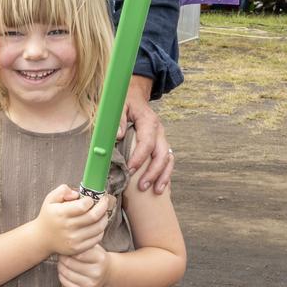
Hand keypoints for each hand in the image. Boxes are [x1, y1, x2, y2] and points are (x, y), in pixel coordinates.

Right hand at [34, 185, 108, 256]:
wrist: (41, 238)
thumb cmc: (48, 216)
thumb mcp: (50, 199)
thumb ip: (62, 191)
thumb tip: (77, 193)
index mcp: (61, 213)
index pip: (83, 206)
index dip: (91, 200)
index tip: (91, 198)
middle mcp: (67, 227)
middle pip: (93, 216)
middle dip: (103, 207)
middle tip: (105, 201)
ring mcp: (73, 239)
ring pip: (98, 228)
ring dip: (104, 218)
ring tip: (103, 213)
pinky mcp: (78, 248)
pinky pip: (96, 239)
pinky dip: (101, 230)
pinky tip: (98, 224)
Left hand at [57, 244, 109, 286]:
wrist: (107, 272)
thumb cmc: (95, 256)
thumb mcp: (92, 246)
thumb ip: (81, 243)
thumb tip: (63, 241)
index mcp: (100, 258)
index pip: (76, 253)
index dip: (68, 249)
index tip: (67, 248)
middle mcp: (98, 272)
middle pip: (69, 263)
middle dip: (62, 258)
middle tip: (61, 255)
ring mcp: (93, 284)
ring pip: (66, 274)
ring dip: (60, 267)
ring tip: (62, 262)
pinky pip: (66, 284)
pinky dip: (62, 277)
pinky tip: (64, 272)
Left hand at [119, 75, 173, 193]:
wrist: (135, 96)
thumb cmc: (126, 102)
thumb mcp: (119, 105)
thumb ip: (118, 120)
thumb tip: (118, 136)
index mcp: (149, 122)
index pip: (147, 143)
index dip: (140, 158)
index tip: (130, 170)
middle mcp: (159, 132)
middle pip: (162, 154)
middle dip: (154, 172)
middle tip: (143, 186)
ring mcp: (162, 139)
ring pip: (168, 159)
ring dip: (163, 176)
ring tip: (157, 191)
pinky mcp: (160, 145)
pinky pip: (167, 160)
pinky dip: (165, 174)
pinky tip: (160, 186)